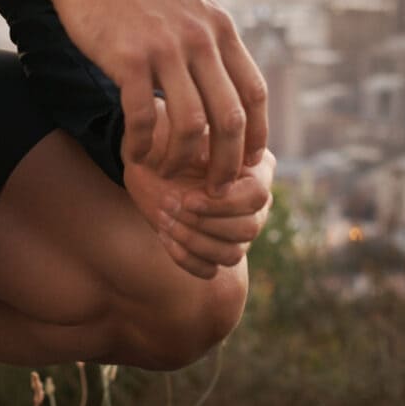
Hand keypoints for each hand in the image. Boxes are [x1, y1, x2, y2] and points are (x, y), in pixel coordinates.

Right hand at [15, 0, 269, 192]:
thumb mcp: (187, 1)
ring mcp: (165, 48)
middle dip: (227, 163)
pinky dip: (141, 145)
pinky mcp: (128, 58)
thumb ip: (209, 36)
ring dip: (180, 160)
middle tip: (215, 188)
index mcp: (220, 28)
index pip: (255, 92)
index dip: (256, 135)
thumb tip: (227, 76)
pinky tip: (134, 154)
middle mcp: (200, 38)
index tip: (247, 162)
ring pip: (190, 126)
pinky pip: (142, 117)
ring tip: (166, 173)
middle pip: (230, 118)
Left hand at [123, 106, 276, 279]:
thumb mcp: (179, 136)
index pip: (256, 197)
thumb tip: (204, 159)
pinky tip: (164, 236)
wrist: (148, 164)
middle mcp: (255, 204)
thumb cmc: (167, 144)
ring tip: (163, 220)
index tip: (187, 198)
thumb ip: (197, 144)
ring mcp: (238, 231)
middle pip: (248, 228)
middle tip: (168, 207)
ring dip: (192, 240)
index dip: (222, 203)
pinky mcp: (217, 252)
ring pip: (231, 254)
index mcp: (256, 169)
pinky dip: (186, 258)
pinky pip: (210, 269)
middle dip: (203, 222)